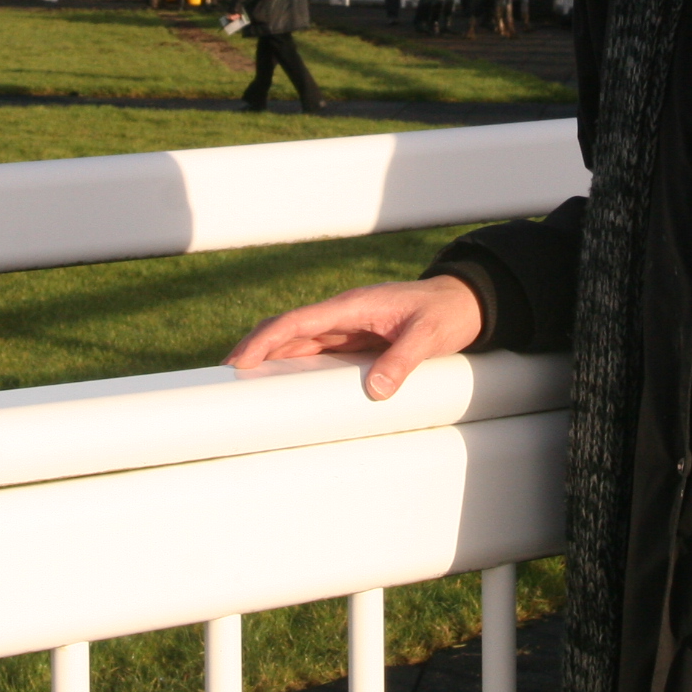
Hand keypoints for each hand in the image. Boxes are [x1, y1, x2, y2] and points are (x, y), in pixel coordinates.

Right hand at [225, 276, 483, 399]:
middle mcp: (343, 314)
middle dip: (255, 349)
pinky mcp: (355, 340)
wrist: (465, 302)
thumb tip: (375, 390)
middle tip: (226, 378)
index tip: (240, 361)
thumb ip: (402, 361)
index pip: (297, 321)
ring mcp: (347, 327)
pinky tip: (280, 383)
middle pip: (287, 330)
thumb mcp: (429, 337)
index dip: (265, 340)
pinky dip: (292, 365)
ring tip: (241, 385)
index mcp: (352, 306)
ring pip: (298, 341)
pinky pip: (316, 352)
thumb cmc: (446, 313)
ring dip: (270, 359)